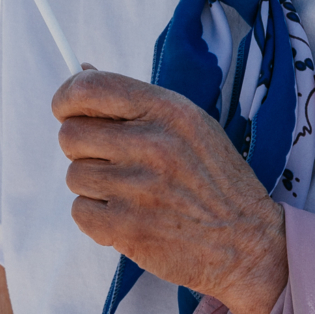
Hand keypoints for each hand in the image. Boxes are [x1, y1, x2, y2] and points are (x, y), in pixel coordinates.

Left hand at [53, 68, 287, 313]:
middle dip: (82, 148)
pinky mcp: (128, 228)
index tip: (66, 109)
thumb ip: (135, 100)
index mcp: (168, 110)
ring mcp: (139, 188)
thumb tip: (83, 70)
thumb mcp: (190, 124)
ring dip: (94, 186)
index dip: (66, 98)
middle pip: (71, 134)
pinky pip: (79, 212)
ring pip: (74, 175)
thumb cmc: (215, 181)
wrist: (248, 244)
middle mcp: (152, 144)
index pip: (90, 89)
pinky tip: (127, 215)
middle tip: (110, 160)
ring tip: (129, 192)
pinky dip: (96, 217)